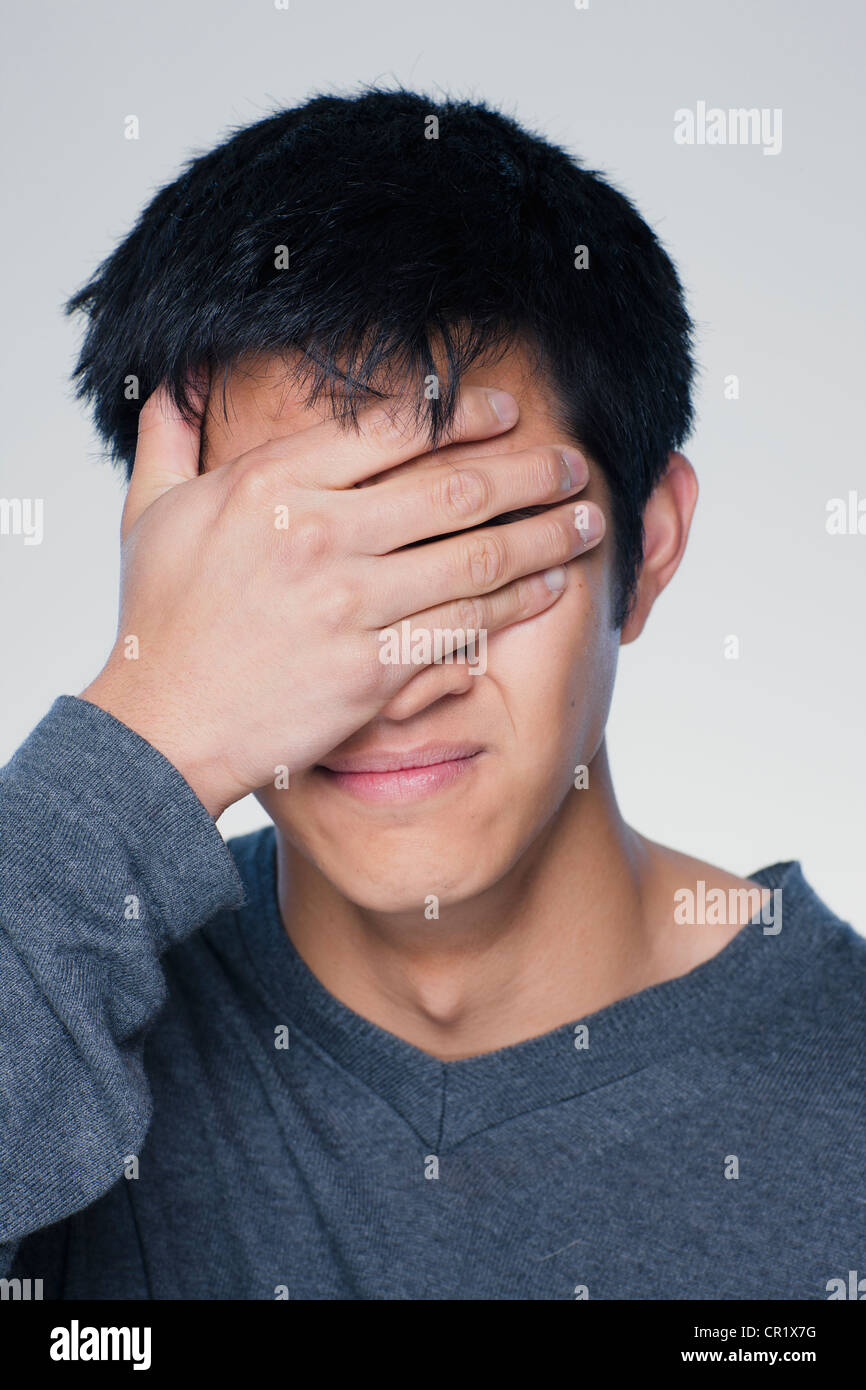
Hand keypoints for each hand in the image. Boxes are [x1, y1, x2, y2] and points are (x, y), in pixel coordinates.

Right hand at [81, 380, 602, 816]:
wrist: (162, 727)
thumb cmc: (158, 620)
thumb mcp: (150, 515)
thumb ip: (168, 438)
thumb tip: (172, 378)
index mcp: (272, 483)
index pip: (394, 430)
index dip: (466, 416)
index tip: (508, 414)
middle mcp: (319, 534)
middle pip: (456, 488)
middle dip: (531, 471)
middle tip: (575, 464)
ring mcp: (350, 605)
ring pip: (476, 557)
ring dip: (545, 534)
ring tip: (588, 519)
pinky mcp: (374, 669)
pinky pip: (466, 626)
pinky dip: (518, 603)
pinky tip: (552, 586)